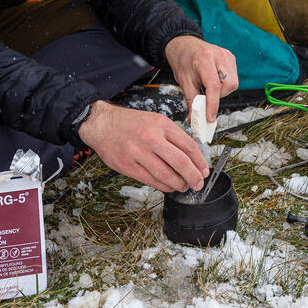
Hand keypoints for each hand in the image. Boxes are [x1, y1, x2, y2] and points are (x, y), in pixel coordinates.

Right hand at [78, 100, 208, 192]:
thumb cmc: (132, 123)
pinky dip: (164, 186)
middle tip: (198, 183)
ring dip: (179, 184)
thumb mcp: (156, 120)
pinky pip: (151, 180)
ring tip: (184, 186)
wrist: (103, 124)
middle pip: (180, 162)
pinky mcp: (127, 165)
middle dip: (193, 176)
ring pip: (166, 174)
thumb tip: (191, 156)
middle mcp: (151, 138)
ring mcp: (138, 152)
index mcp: (162, 124)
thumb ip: (172, 136)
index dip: (200, 161)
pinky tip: (169, 187)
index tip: (204, 170)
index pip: (188, 145)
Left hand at [164, 35, 237, 121]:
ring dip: (222, 90)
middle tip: (207, 95)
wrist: (184, 45)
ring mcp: (227, 55)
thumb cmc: (183, 61)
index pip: (214, 86)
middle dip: (219, 95)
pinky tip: (214, 80)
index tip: (209, 118)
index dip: (213, 104)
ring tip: (209, 86)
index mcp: (204, 59)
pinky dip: (225, 83)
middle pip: (230, 84)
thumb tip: (194, 119)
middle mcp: (219, 55)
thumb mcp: (184, 81)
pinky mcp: (230, 57)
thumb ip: (191, 100)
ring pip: (233, 82)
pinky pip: (233, 77)